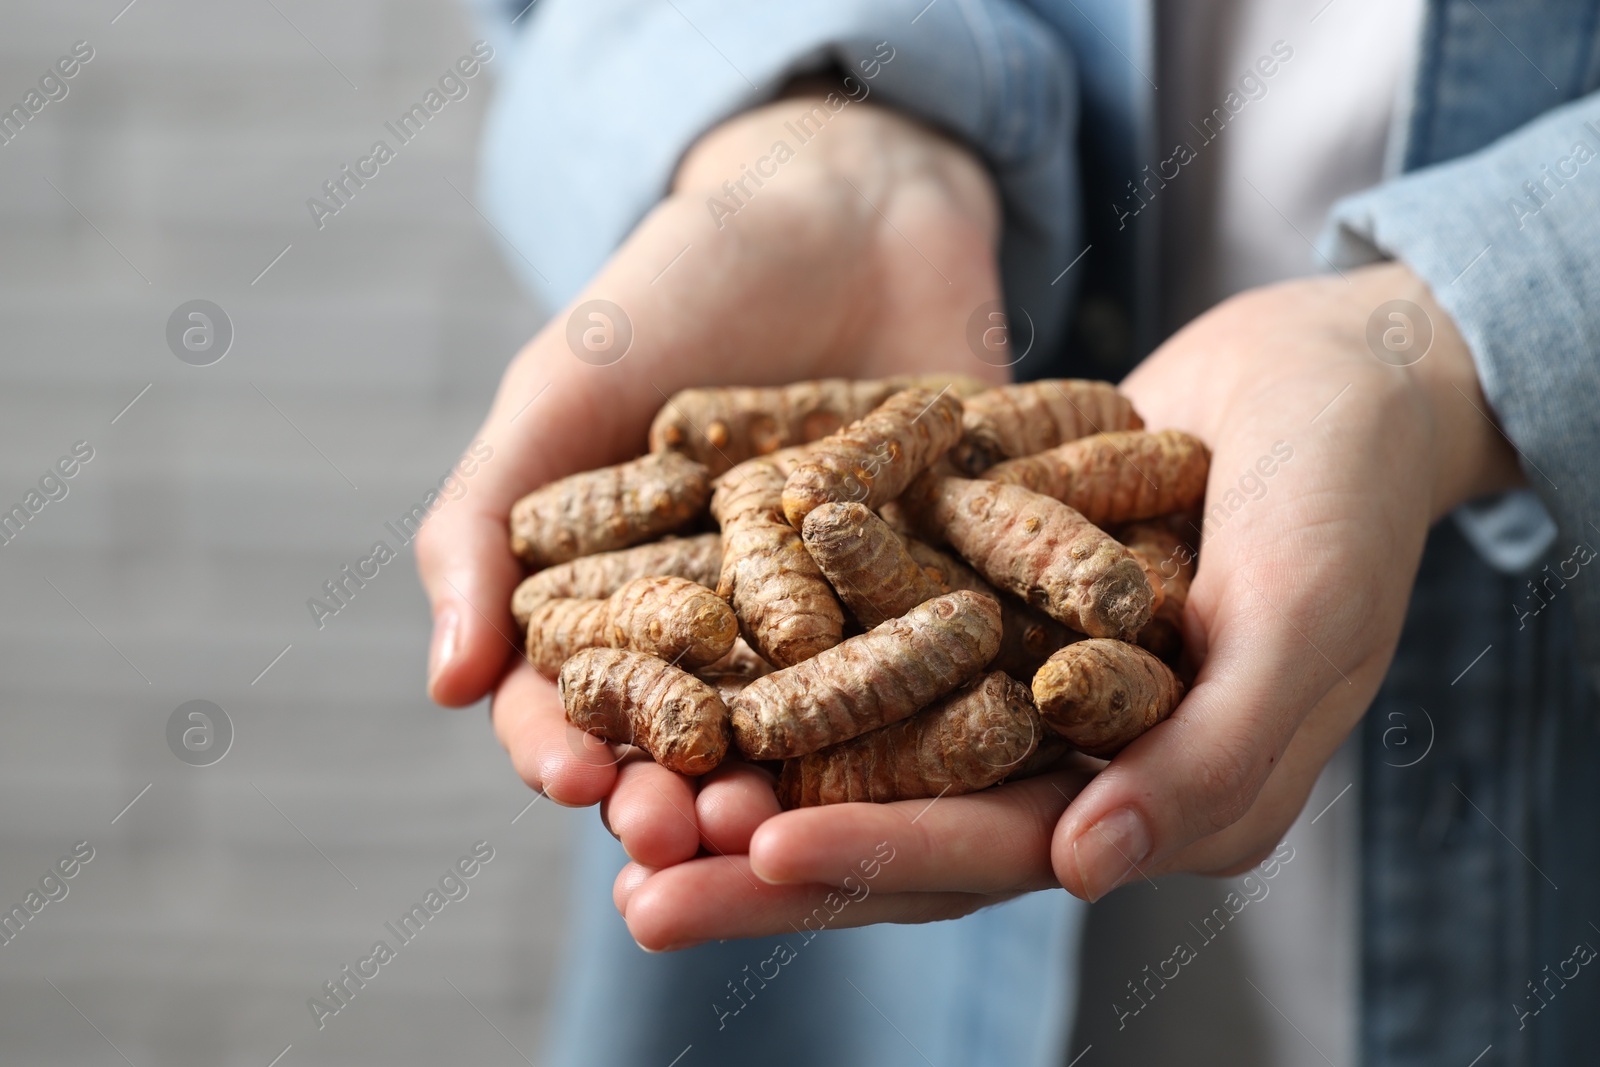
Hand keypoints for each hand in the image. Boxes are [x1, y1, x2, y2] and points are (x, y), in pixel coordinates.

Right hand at [414, 87, 1007, 861]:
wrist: (845, 201)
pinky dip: (942, 708)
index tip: (578, 782)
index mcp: (626, 601)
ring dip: (805, 790)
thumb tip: (445, 685)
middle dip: (689, 800)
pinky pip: (945, 662)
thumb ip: (488, 524)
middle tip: (694, 836)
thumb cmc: (678, 287)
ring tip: (796, 827)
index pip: (580, 703)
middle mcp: (733, 633)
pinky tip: (935, 747)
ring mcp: (844, 620)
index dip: (571, 750)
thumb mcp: (564, 388)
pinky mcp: (947, 590)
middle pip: (701, 746)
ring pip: (822, 734)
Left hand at [619, 260, 1524, 948]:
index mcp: (1142, 800)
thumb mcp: (1303, 619)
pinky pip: (856, 629)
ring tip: (612, 782)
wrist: (1324, 370)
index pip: (991, 853)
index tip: (753, 850)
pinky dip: (774, 643)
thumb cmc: (1342, 497)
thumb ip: (1211, 758)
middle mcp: (1057, 760)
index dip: (877, 856)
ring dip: (742, 765)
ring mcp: (1002, 678)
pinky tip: (672, 640)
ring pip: (853, 740)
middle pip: (893, 824)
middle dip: (766, 860)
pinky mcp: (964, 595)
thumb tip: (1083, 868)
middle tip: (636, 884)